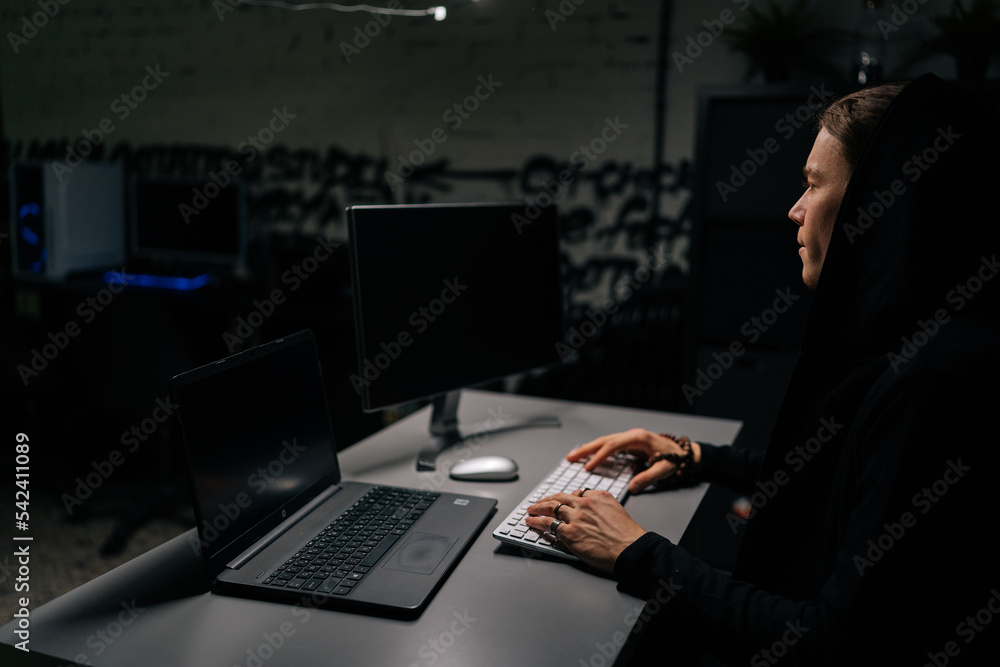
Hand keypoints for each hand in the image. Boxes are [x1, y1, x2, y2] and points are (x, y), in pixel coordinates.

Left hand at [524, 490, 645, 573]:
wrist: (630, 549)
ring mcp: (576, 517)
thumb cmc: (627, 536)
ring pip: (550, 508)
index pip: (576, 493)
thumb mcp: (616, 511)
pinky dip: (536, 522)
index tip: (559, 500)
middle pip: (560, 497)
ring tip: (530, 510)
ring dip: (537, 508)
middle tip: (539, 503)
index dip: (565, 497)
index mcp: (598, 497)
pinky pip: (547, 524)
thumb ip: (602, 507)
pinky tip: (531, 522)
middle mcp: (585, 504)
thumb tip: (591, 512)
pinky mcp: (569, 532)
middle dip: (546, 499)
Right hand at [567, 428, 701, 492]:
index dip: (599, 456)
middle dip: (586, 449)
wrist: (683, 453)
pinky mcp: (629, 444)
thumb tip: (632, 488)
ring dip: (588, 449)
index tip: (588, 467)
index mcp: (638, 438)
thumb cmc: (675, 459)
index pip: (613, 446)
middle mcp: (631, 435)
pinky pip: (609, 446)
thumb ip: (648, 477)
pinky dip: (597, 451)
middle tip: (570, 458)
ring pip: (604, 441)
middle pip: (604, 441)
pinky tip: (588, 457)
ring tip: (573, 457)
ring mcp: (629, 438)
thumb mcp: (664, 469)